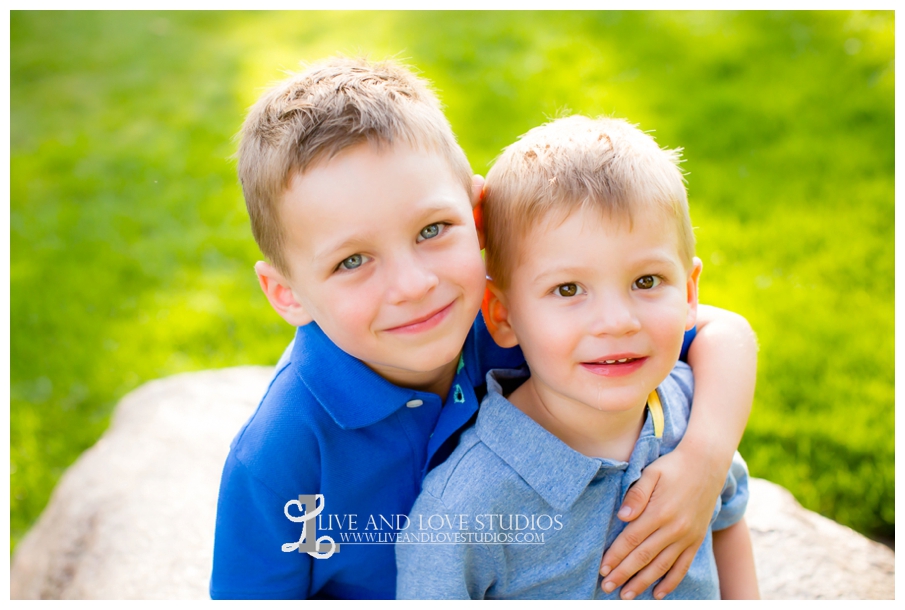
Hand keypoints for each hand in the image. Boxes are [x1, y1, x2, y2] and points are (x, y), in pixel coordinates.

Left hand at [599, 443, 726, 598]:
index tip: (602, 569)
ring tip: (627, 595)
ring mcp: (687, 536)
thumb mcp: (651, 472)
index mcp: (659, 511)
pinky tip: (658, 594)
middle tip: (607, 588)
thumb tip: (622, 516)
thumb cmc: (673, 466)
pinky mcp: (696, 540)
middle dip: (624, 574)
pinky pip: (683, 566)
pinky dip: (671, 582)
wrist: (707, 464)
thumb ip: (636, 494)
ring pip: (662, 566)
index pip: (632, 539)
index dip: (616, 556)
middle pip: (644, 557)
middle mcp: (674, 528)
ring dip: (643, 583)